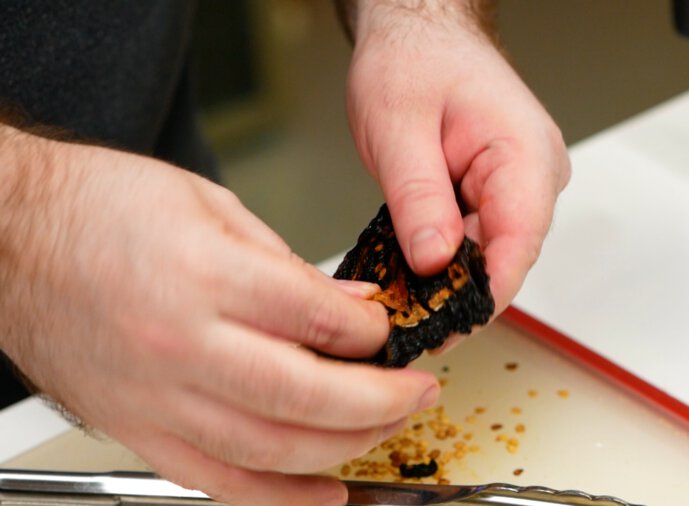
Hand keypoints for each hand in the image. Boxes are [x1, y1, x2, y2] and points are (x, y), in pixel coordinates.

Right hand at [0, 128, 439, 505]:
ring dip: (346, 449)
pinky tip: (324, 495)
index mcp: (206, 275)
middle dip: (382, 403)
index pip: (320, 322)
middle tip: (416, 392)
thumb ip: (288, 266)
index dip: (372, 334)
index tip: (388, 334)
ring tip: (386, 431)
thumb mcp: (211, 206)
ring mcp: (157, 397)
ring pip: (273, 451)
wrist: (9, 236)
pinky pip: (218, 481)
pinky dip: (280, 498)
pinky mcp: (138, 429)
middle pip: (309, 398)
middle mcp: (182, 344)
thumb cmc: (99, 207)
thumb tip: (350, 309)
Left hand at [345, 0, 570, 313]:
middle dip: (458, 295)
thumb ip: (418, 198)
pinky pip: (478, 240)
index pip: (518, 244)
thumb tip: (435, 262)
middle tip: (406, 324)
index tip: (443, 328)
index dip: (482, 296)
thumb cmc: (414, 60)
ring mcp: (520, 186)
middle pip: (506, 258)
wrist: (419, 33)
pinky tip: (414, 273)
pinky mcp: (499, 193)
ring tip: (402, 300)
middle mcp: (534, 175)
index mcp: (524, 154)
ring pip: (491, 254)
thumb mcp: (399, 127)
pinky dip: (446, 260)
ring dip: (449, 280)